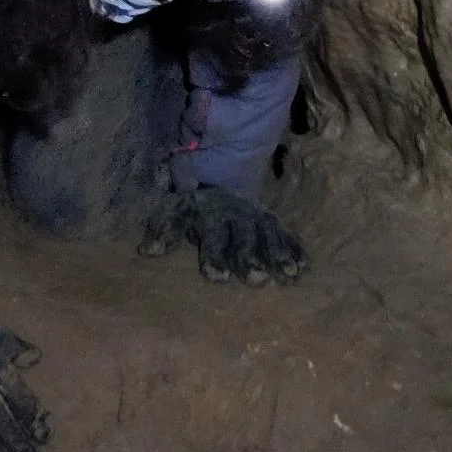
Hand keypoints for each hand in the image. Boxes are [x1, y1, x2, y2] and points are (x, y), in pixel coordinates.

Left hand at [139, 186, 306, 286]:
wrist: (219, 171)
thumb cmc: (193, 205)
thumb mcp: (173, 211)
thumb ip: (162, 231)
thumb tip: (148, 252)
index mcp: (211, 215)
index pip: (213, 236)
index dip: (215, 256)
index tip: (217, 278)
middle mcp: (237, 215)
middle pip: (244, 237)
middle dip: (249, 258)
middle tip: (256, 279)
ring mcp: (257, 217)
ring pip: (268, 235)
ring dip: (278, 254)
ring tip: (288, 275)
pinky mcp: (272, 220)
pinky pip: (286, 234)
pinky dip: (295, 249)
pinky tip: (303, 268)